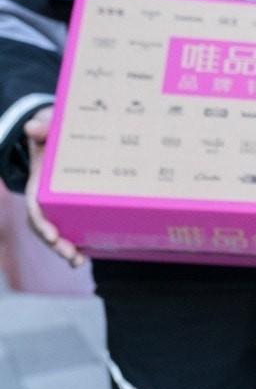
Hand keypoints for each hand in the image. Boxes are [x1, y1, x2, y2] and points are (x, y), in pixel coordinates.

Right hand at [24, 106, 85, 266]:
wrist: (59, 142)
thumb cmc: (52, 138)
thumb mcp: (45, 132)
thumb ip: (41, 129)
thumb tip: (33, 128)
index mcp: (38, 185)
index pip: (35, 208)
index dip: (41, 223)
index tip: (51, 235)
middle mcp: (46, 201)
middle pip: (47, 227)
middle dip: (57, 245)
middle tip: (71, 256)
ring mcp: (60, 208)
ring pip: (60, 234)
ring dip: (68, 250)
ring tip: (79, 261)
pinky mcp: (74, 210)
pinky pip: (76, 230)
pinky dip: (81, 243)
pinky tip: (90, 255)